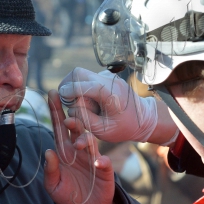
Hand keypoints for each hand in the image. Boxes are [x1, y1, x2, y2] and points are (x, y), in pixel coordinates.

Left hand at [45, 90, 115, 203]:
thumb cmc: (68, 195)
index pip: (59, 128)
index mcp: (64, 151)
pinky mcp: (105, 171)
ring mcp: (93, 159)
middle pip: (76, 130)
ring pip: (90, 143)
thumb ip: (49, 170)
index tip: (51, 94)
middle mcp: (79, 151)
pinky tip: (98, 162)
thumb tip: (48, 152)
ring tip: (80, 136)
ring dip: (86, 138)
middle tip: (69, 110)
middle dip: (73, 118)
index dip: (55, 112)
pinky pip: (105, 164)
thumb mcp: (53, 186)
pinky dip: (102, 162)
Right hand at [58, 68, 176, 144]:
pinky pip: (85, 79)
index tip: (60, 97)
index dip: (70, 90)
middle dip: (67, 86)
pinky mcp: (103, 77)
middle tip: (66, 102)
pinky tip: (89, 102)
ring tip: (80, 105)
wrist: (143, 118)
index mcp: (111, 94)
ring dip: (73, 88)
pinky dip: (80, 89)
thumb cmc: (123, 127)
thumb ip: (84, 119)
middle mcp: (108, 81)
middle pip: (77, 73)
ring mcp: (106, 76)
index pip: (85, 85)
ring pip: (79, 74)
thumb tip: (68, 109)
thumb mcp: (102, 130)